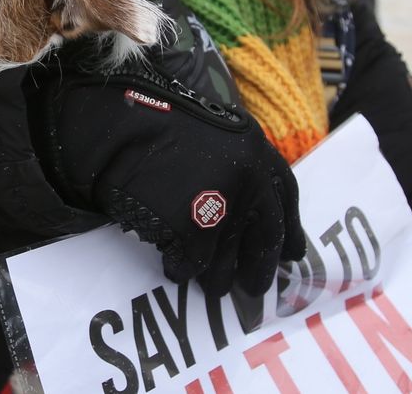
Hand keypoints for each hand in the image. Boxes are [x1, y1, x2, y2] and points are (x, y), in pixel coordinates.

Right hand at [35, 68, 304, 297]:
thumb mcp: (211, 131)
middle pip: (265, 237)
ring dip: (219, 278)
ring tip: (210, 286)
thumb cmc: (155, 123)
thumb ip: (234, 163)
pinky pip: (192, 263)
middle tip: (253, 288)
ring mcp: (224, 206)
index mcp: (255, 149)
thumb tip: (247, 210)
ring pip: (229, 260)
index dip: (289, 229)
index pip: (286, 197)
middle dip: (260, 268)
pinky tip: (173, 265)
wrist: (120, 126)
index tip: (291, 254)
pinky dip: (181, 268)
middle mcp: (249, 180)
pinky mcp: (196, 230)